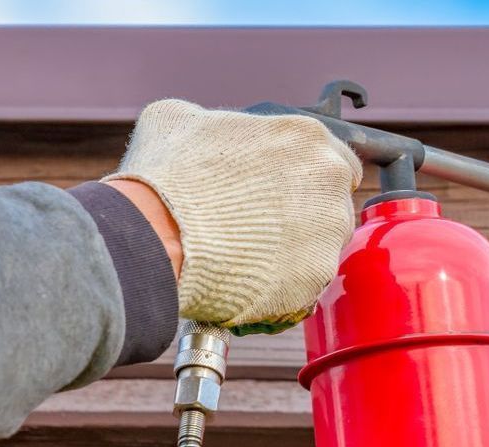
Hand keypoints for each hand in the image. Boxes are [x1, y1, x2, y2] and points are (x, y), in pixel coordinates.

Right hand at [103, 100, 362, 333]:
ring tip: (252, 253)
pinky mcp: (315, 277)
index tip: (284, 188)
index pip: (332, 154)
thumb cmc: (164, 176)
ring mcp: (328, 232)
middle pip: (333, 200)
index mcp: (305, 136)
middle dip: (306, 211)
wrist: (154, 238)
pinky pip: (306, 282)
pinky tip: (249, 277)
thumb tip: (205, 131)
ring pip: (324, 243)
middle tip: (265, 223)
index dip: (304, 173)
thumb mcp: (177, 120)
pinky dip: (284, 284)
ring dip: (298, 249)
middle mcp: (329, 179)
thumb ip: (212, 122)